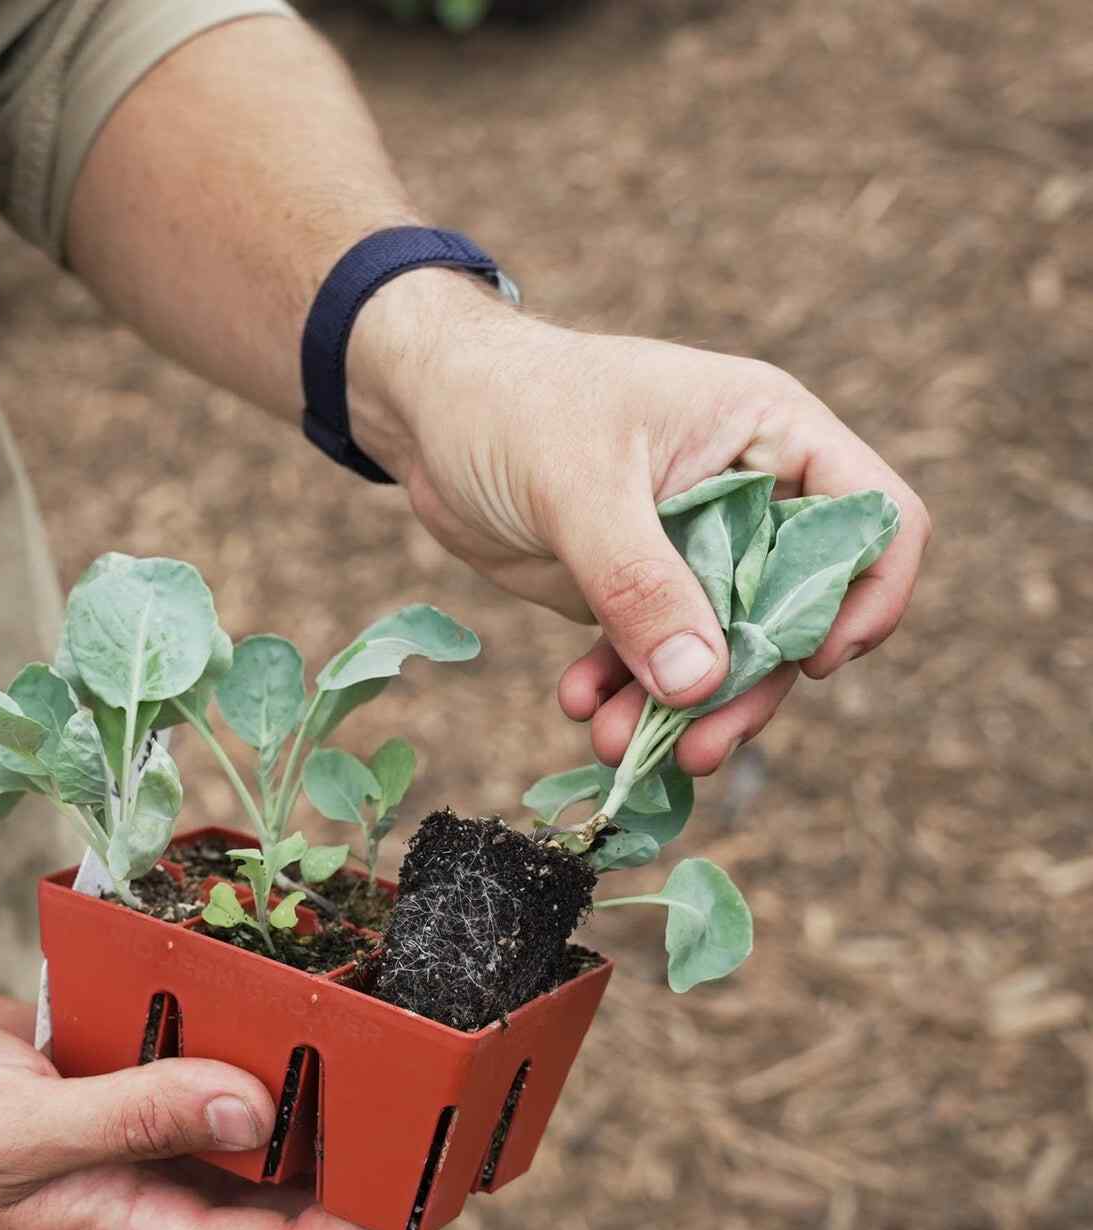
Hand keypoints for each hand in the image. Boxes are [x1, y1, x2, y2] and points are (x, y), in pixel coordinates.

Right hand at [0, 990, 381, 1229]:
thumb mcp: (22, 1130)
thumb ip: (137, 1121)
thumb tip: (257, 1109)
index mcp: (137, 1229)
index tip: (412, 1174)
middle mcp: (155, 1183)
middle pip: (282, 1191)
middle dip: (348, 1152)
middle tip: (411, 1083)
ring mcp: (142, 1127)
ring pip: (249, 1119)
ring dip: (302, 1084)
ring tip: (362, 1026)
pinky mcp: (126, 1071)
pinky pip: (202, 1061)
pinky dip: (240, 1034)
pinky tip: (270, 987)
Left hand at [351, 277, 930, 774]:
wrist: (430, 416)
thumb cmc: (512, 406)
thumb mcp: (579, 485)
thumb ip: (640, 582)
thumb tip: (700, 682)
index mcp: (769, 435)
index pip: (874, 517)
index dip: (866, 594)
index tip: (814, 661)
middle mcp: (748, 497)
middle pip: (796, 611)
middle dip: (748, 686)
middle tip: (698, 748)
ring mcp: (692, 550)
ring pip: (722, 651)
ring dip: (679, 709)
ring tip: (615, 745)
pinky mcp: (636, 591)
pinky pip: (654, 660)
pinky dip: (625, 692)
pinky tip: (580, 707)